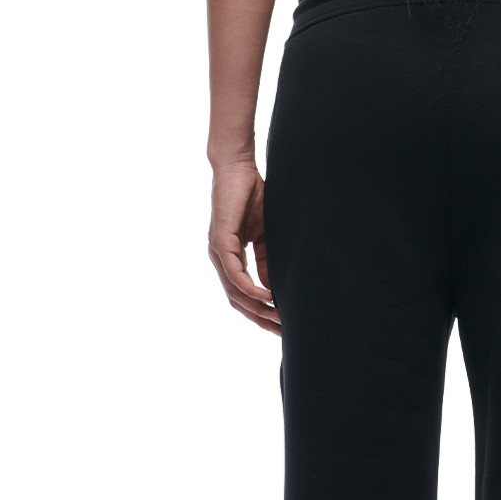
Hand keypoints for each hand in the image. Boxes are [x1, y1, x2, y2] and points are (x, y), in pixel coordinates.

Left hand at [209, 156, 280, 335]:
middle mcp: (220, 258)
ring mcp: (218, 251)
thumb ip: (267, 260)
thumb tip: (275, 287)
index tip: (280, 325)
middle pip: (237, 299)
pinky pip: (234, 272)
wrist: (239, 168)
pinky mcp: (221, 240)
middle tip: (282, 331)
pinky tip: (266, 296)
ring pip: (234, 290)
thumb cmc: (252, 196)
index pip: (242, 293)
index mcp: (230, 257)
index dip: (260, 311)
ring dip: (256, 307)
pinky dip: (250, 287)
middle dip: (259, 317)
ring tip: (278, 317)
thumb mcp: (264, 235)